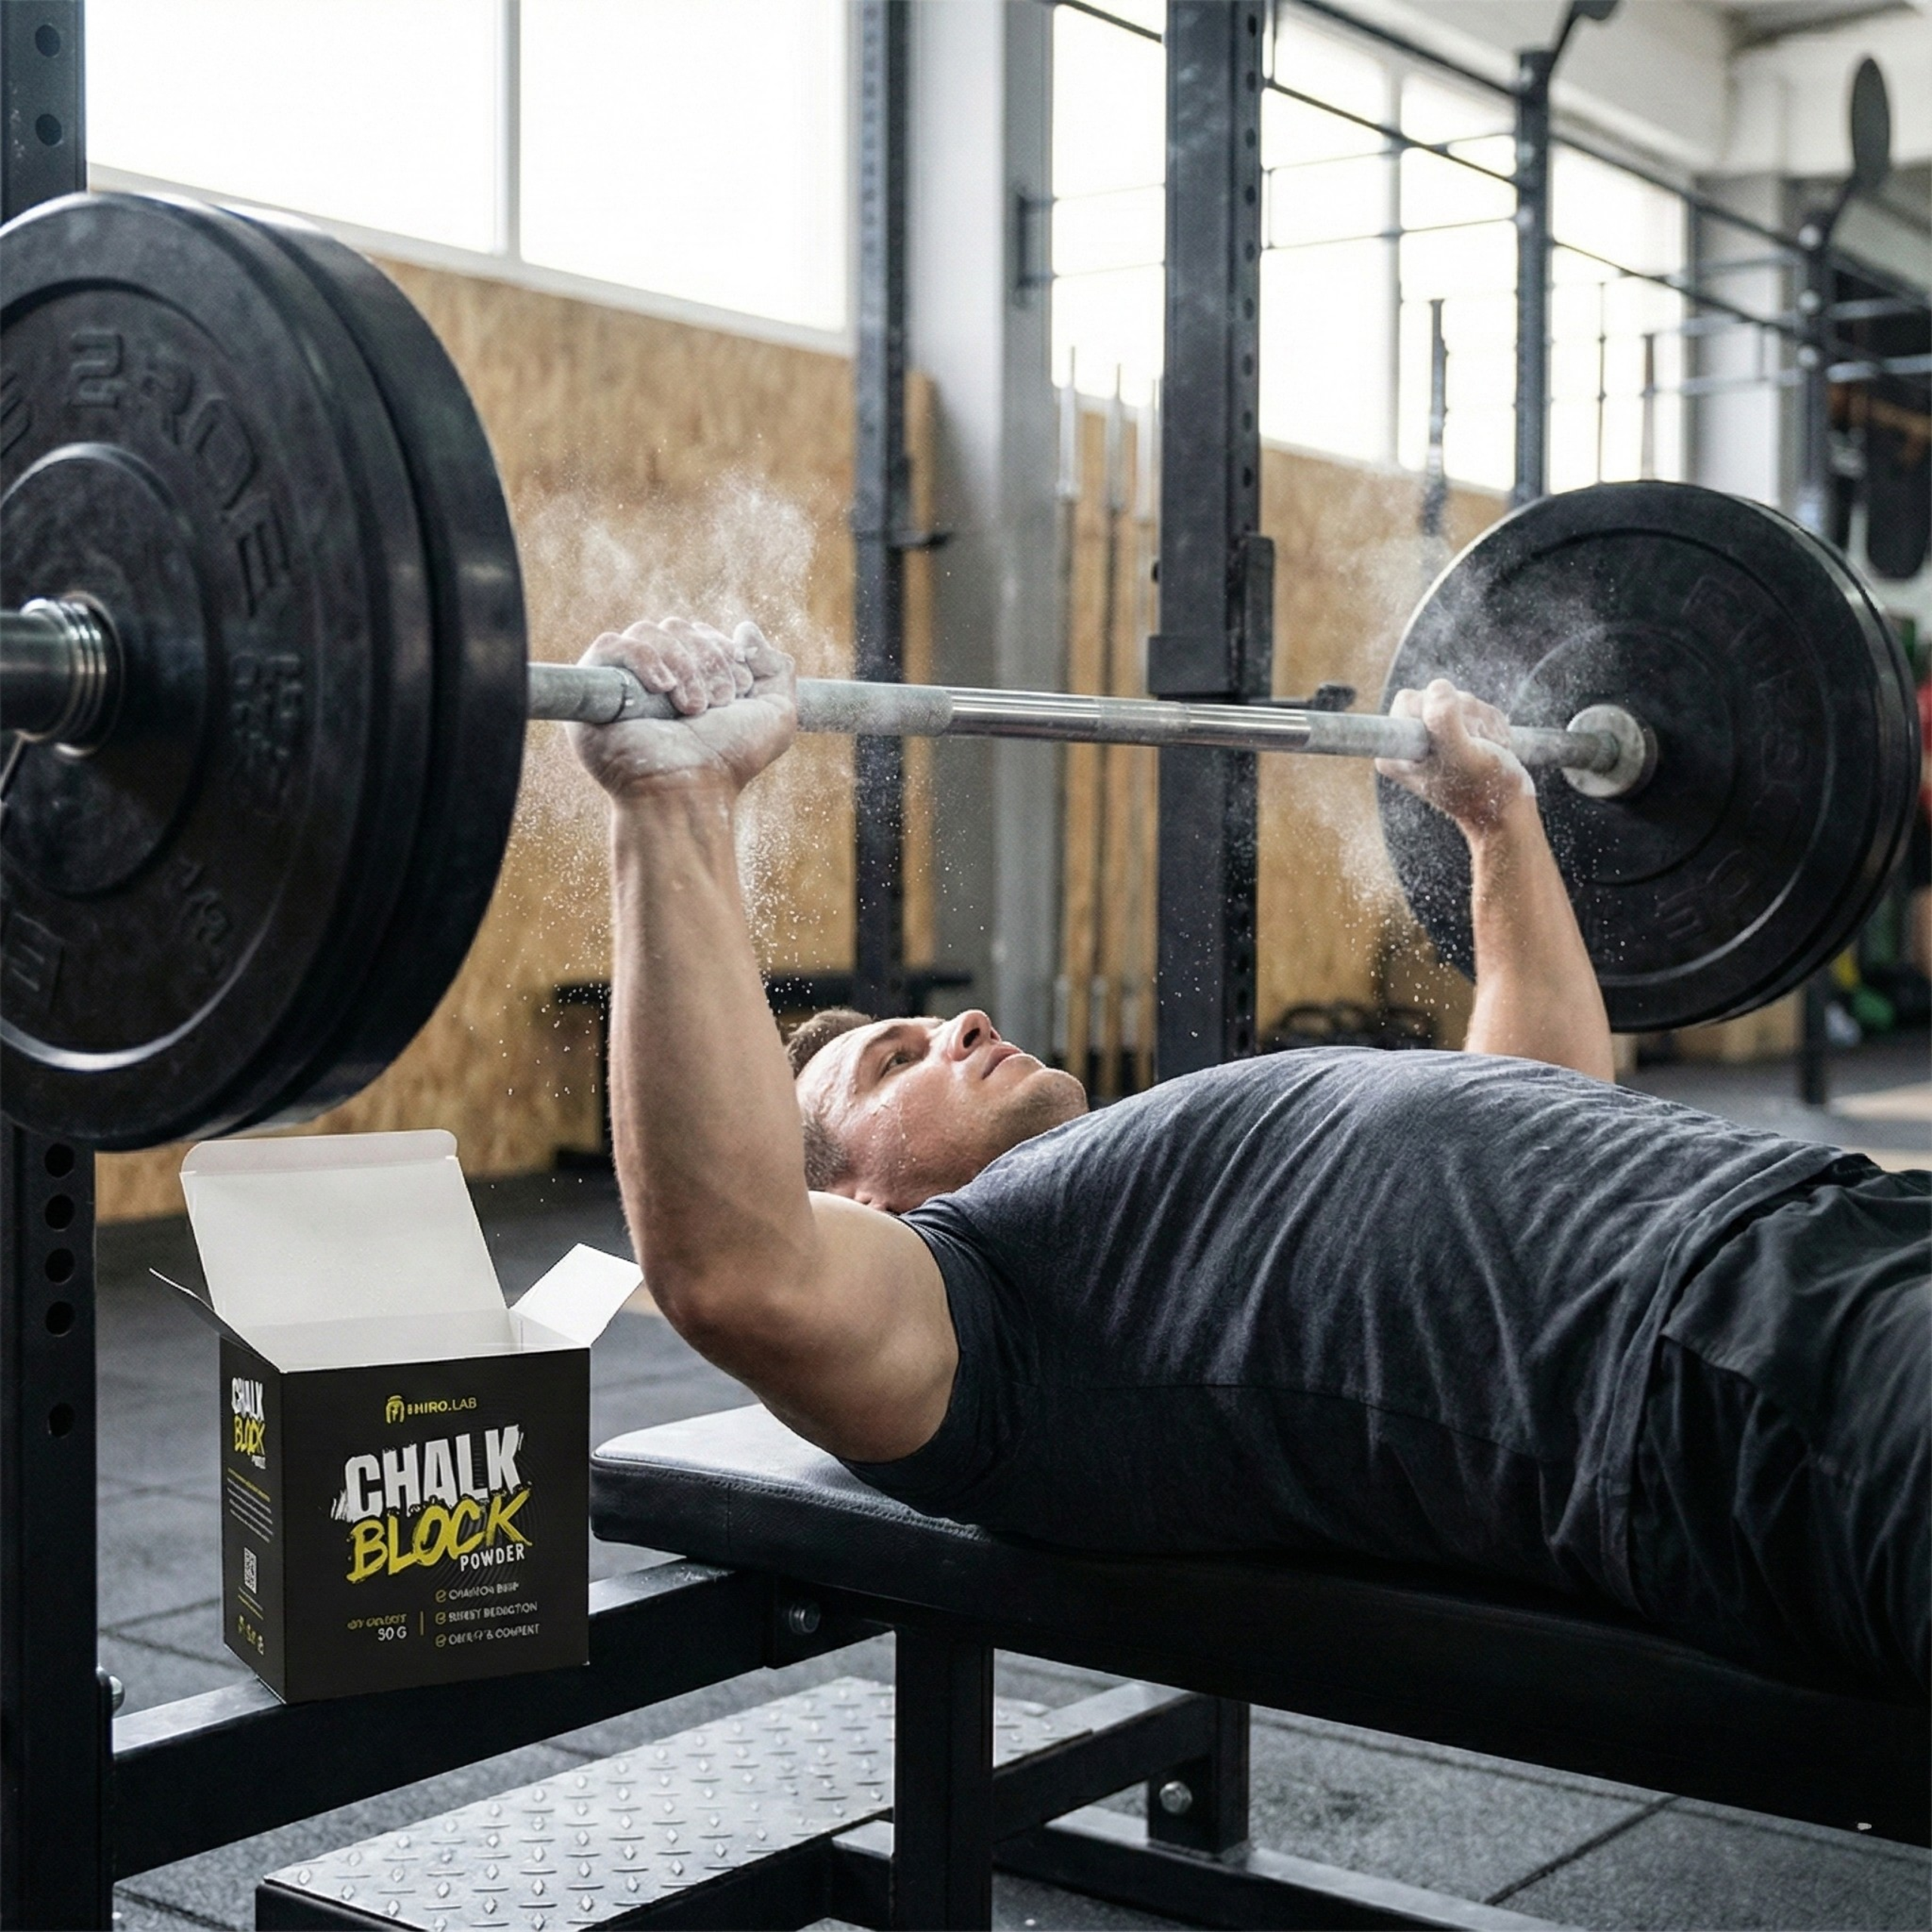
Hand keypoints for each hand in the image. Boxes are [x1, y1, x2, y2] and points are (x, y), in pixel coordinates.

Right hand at [569, 618, 795, 800]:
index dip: (723, 652)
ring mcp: (624, 682)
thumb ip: (775, 667)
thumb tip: (745, 627)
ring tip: (692, 707)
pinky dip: (643, 658)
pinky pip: (611, 646)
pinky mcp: (595, 691)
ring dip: (682, 664)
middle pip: (676, 627)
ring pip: (648, 631)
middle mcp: (656, 676)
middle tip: (716, 703)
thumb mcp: (776, 715)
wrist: (690, 791)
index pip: (701, 632)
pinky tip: (663, 687)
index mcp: (691, 677)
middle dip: (706, 659)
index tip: (736, 693)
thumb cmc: (729, 760)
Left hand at [1376, 678, 1534, 835]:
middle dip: (1466, 714)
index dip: (1438, 710)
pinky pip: (1471, 706)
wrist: (1507, 809)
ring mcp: (1429, 737)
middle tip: (1477, 743)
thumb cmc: (1484, 788)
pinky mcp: (1451, 733)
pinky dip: (1489, 722)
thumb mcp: (1461, 755)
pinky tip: (1493, 744)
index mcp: (1395, 751)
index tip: (1451, 741)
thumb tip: (1437, 687)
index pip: (1409, 700)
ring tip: (1488, 747)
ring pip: (1458, 699)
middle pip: (1434, 694)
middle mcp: (1406, 743)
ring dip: (1482, 720)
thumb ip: (1443, 720)